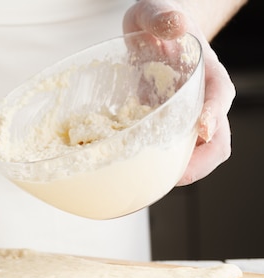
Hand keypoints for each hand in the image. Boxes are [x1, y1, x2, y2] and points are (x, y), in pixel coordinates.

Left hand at [123, 0, 235, 184]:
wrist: (152, 31)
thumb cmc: (157, 20)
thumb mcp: (154, 11)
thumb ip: (162, 16)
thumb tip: (173, 25)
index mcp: (208, 73)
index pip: (222, 96)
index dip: (215, 115)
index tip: (203, 130)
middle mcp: (201, 101)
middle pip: (218, 139)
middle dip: (202, 161)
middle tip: (177, 176)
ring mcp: (184, 118)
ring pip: (195, 154)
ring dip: (179, 171)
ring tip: (152, 182)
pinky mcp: (164, 128)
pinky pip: (167, 152)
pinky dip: (156, 164)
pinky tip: (133, 171)